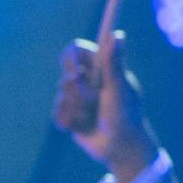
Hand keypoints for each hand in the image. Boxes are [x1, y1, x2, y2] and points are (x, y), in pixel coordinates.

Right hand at [53, 32, 161, 178]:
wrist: (119, 148)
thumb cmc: (125, 116)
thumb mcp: (119, 89)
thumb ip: (114, 63)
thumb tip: (117, 34)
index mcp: (100, 68)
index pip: (75, 50)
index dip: (71, 59)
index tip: (76, 73)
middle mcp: (87, 80)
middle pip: (65, 77)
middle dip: (78, 94)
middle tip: (94, 101)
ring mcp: (76, 98)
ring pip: (60, 98)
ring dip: (77, 110)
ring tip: (92, 118)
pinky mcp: (68, 116)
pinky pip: (56, 114)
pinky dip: (70, 122)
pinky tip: (83, 127)